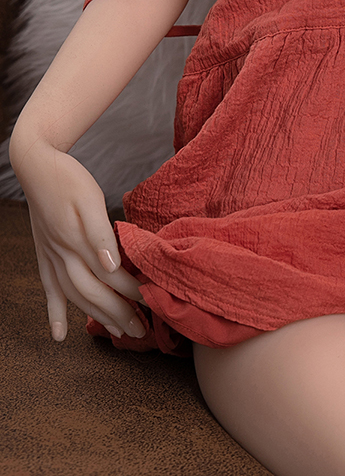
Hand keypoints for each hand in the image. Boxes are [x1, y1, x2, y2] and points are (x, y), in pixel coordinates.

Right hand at [13, 138, 146, 341]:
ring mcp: (51, 258)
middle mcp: (62, 256)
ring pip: (75, 297)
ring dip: (96, 317)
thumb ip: (100, 233)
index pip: (110, 277)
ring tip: (117, 334)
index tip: (153, 303)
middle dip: (119, 314)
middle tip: (141, 332)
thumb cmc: (69, 178)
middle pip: (93, 294)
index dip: (131, 293)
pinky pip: (48, 291)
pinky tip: (58, 335)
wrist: (37, 165)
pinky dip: (53, 314)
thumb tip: (111, 267)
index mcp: (78, 242)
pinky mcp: (44, 256)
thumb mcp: (89, 198)